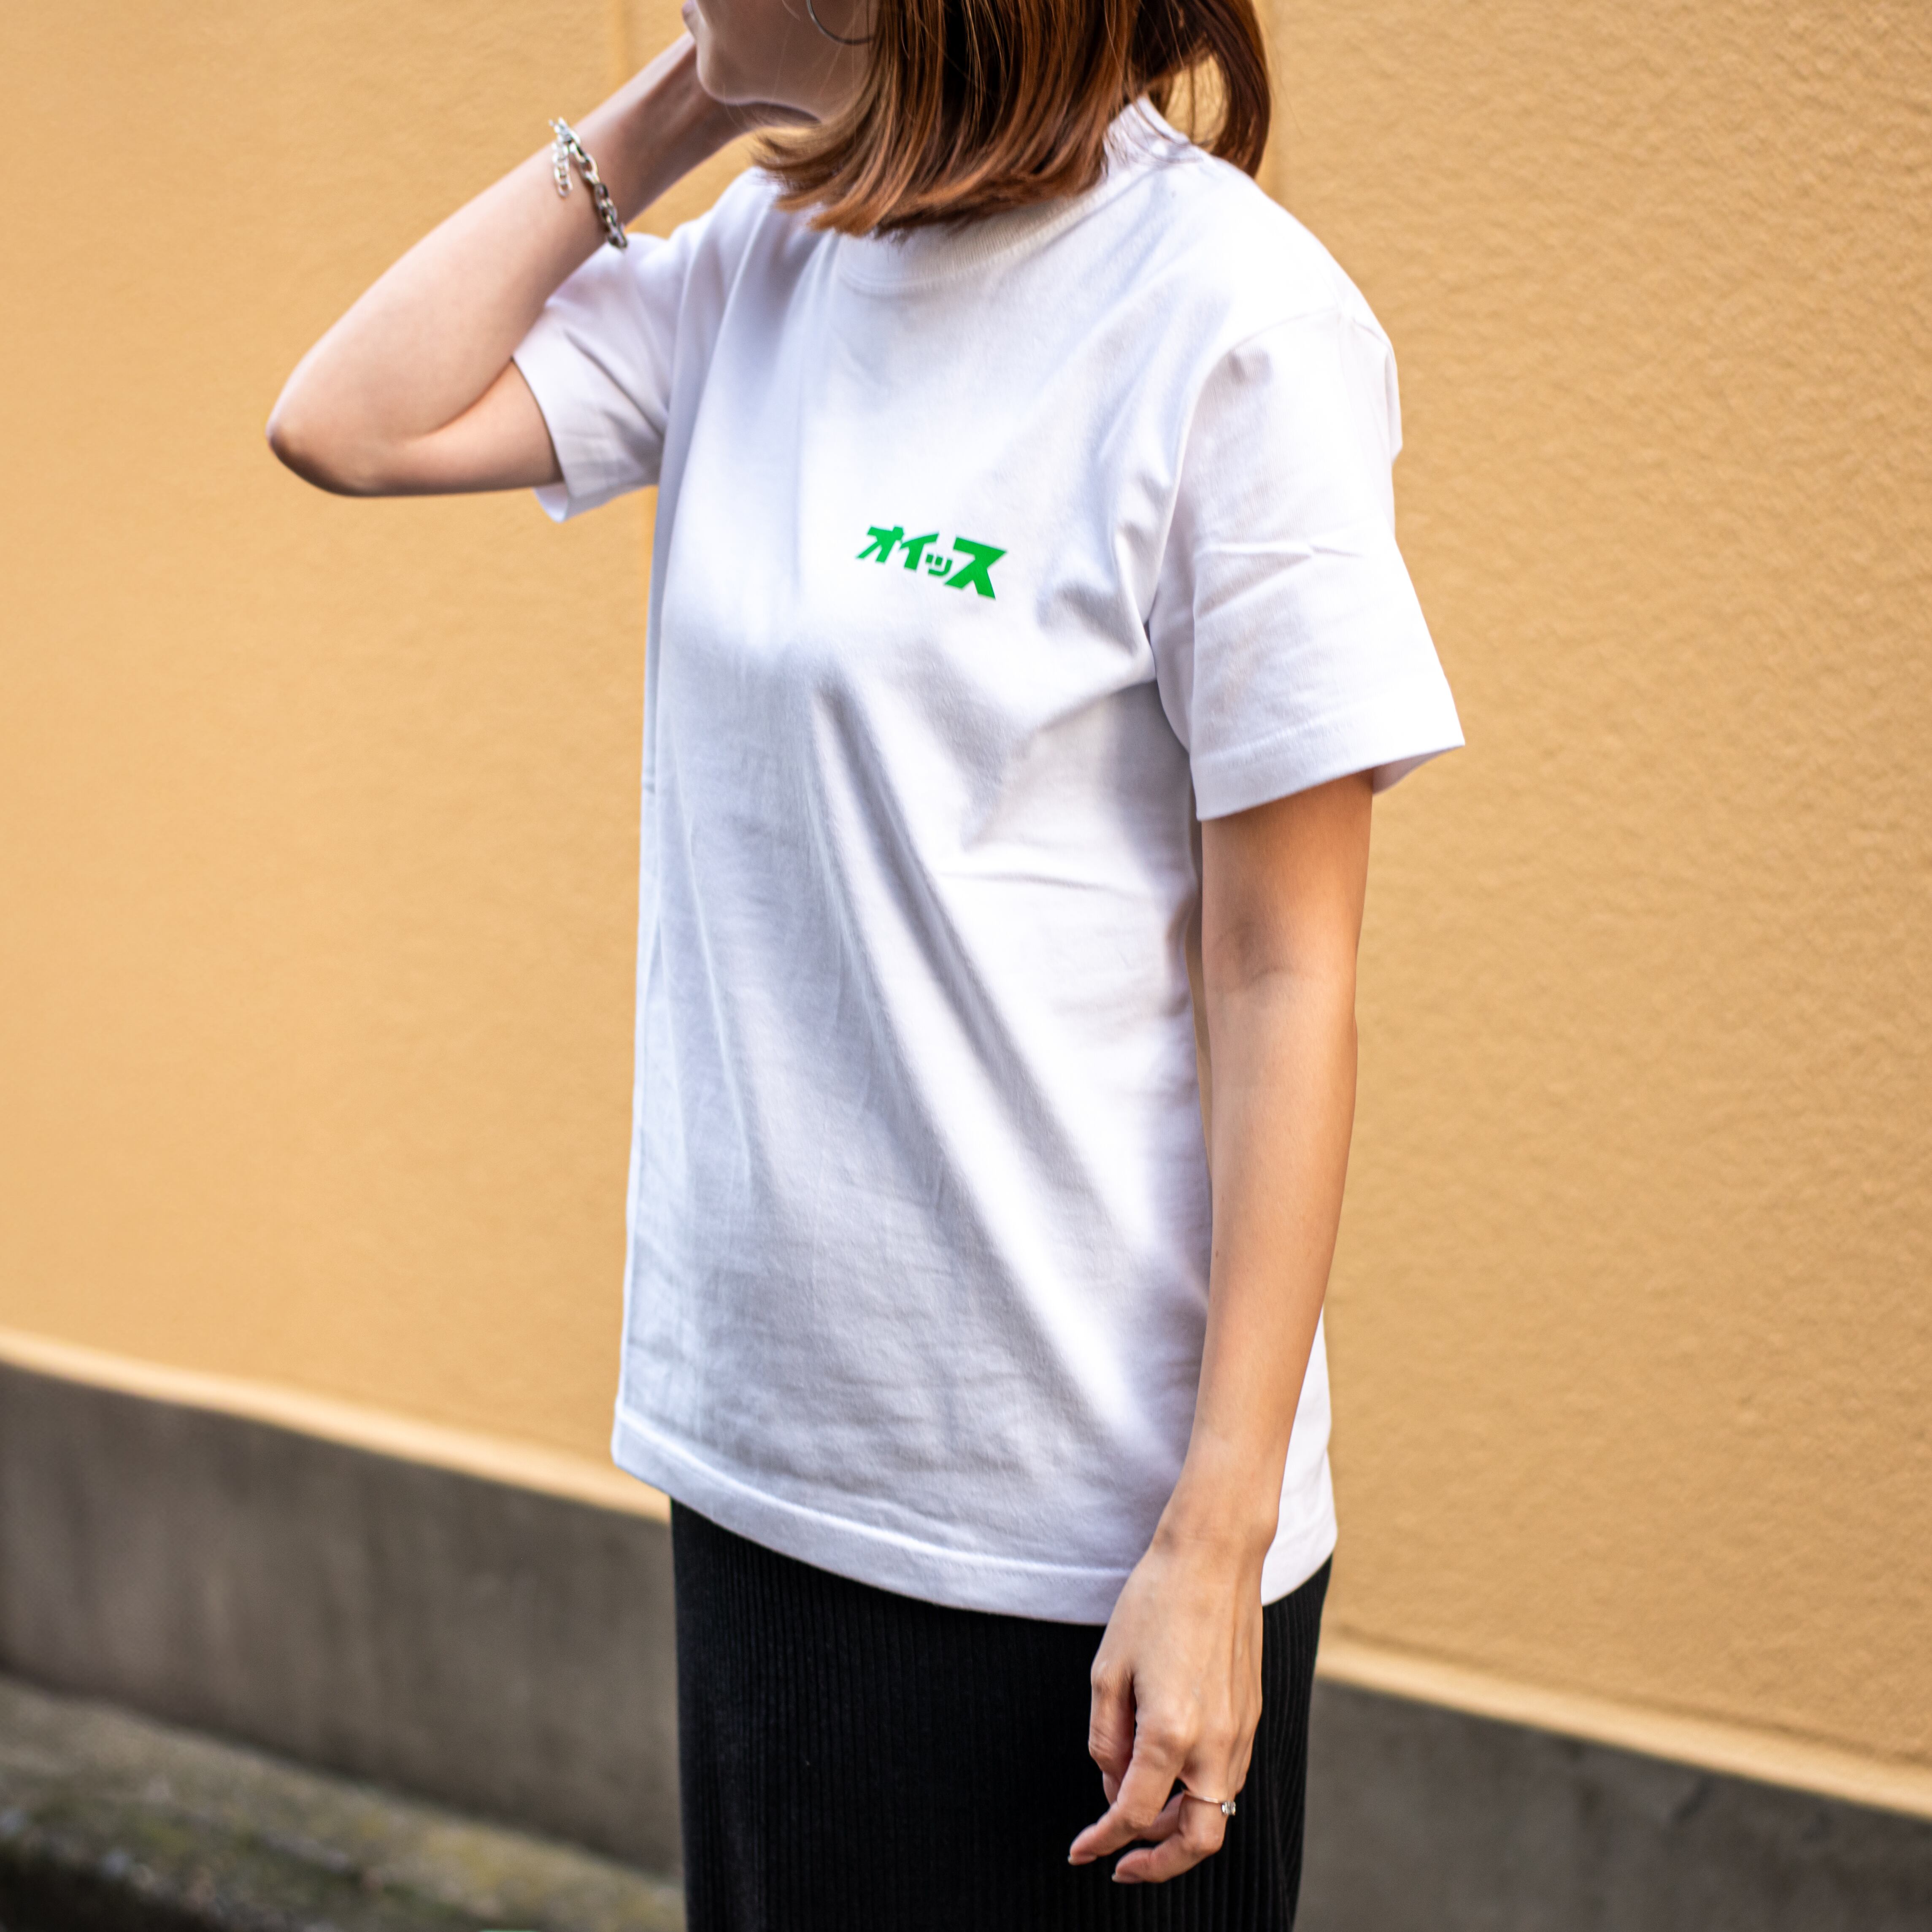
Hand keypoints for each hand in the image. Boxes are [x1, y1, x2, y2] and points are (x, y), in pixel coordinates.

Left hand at [1068, 1519, 1265, 1883]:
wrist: (1214, 1557)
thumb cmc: (1154, 1603)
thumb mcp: (1108, 1670)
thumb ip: (1107, 1739)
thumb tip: (1114, 1783)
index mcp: (1170, 1732)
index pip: (1134, 1815)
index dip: (1102, 1841)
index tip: (1081, 1853)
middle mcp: (1216, 1742)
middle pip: (1198, 1840)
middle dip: (1158, 1863)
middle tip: (1121, 1862)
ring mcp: (1242, 1731)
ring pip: (1219, 1812)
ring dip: (1180, 1825)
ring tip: (1139, 1810)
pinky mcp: (1253, 1715)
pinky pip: (1229, 1777)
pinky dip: (1199, 1792)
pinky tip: (1168, 1772)